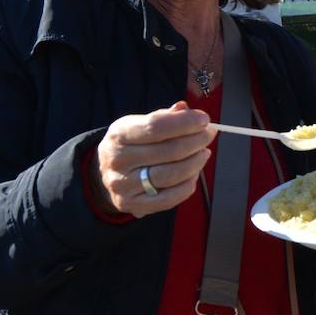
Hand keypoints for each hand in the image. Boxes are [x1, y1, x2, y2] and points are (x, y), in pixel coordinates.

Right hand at [89, 101, 215, 217]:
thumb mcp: (138, 124)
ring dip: (196, 162)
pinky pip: (171, 198)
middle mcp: (118, 160)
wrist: (105, 175)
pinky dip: (188, 184)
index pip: (156, 126)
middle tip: (209, 134)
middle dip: (197, 140)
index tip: (204, 119)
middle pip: (169, 151)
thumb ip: (163, 117)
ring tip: (204, 152)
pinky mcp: (134, 204)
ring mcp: (125, 186)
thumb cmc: (131, 145)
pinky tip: (194, 173)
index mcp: (118, 135)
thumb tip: (185, 110)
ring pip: (172, 175)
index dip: (185, 122)